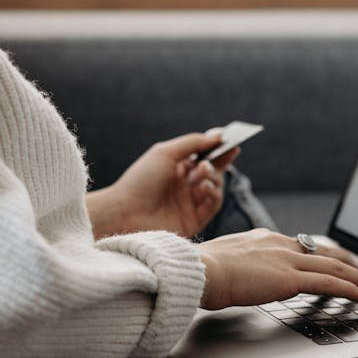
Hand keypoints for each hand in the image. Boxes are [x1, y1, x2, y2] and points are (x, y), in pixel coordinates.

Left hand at [87, 132, 238, 238]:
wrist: (124, 212)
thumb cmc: (141, 179)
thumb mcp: (166, 153)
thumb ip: (193, 143)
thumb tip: (218, 136)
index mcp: (176, 169)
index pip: (203, 157)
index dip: (218, 150)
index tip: (233, 142)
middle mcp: (183, 186)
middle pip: (212, 172)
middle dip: (219, 162)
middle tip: (223, 155)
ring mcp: (188, 204)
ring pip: (215, 188)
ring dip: (214, 177)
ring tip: (203, 173)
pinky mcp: (193, 221)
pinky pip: (212, 206)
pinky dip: (213, 194)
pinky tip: (204, 187)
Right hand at [197, 229, 357, 309]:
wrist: (201, 269)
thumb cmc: (204, 268)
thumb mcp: (226, 258)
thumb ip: (242, 263)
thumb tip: (243, 273)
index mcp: (264, 238)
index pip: (303, 245)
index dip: (324, 253)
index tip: (336, 260)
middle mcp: (280, 244)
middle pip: (325, 252)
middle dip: (350, 264)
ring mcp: (287, 260)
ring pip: (335, 267)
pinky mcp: (290, 279)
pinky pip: (329, 284)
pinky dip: (351, 290)